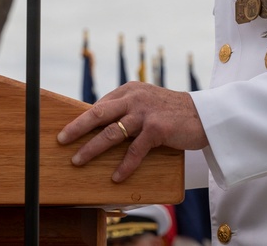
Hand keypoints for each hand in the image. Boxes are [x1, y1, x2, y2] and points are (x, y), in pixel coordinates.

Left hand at [57, 81, 207, 181]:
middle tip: (61, 139)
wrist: (205, 114)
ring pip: (111, 133)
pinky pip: (135, 150)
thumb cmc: (173, 112)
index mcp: (130, 90)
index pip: (100, 104)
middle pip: (98, 113)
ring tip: (78, 161)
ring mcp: (145, 113)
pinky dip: (124, 166)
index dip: (83, 118)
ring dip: (92, 149)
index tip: (69, 130)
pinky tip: (116, 177)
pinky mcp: (157, 129)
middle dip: (77, 128)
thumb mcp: (148, 102)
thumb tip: (101, 123)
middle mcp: (134, 98)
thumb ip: (127, 109)